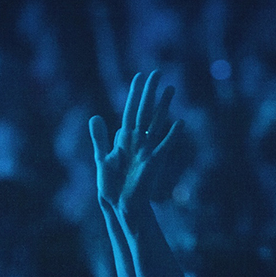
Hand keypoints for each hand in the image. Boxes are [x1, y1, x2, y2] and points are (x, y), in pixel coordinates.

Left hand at [89, 71, 180, 216]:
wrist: (119, 204)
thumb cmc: (112, 184)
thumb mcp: (102, 158)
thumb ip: (99, 138)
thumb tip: (95, 116)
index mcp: (125, 138)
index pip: (131, 110)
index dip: (135, 93)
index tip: (140, 76)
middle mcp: (138, 140)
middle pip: (145, 111)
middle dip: (149, 92)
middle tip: (156, 72)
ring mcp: (147, 150)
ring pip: (156, 122)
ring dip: (163, 106)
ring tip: (171, 88)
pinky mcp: (153, 163)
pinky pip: (164, 146)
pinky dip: (172, 135)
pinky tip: (180, 123)